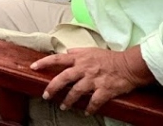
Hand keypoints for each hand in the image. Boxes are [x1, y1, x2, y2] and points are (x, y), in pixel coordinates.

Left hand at [32, 47, 152, 114]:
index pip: (57, 58)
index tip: (33, 67)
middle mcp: (84, 68)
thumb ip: (77, 52)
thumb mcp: (91, 50)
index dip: (44, 62)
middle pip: (63, 78)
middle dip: (53, 88)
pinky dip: (89, 108)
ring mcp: (94, 80)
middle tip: (46, 96)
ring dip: (68, 101)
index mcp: (79, 58)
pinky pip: (94, 101)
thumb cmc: (110, 57)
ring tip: (64, 107)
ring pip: (76, 92)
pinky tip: (86, 112)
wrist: (129, 65)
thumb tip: (66, 52)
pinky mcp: (104, 90)